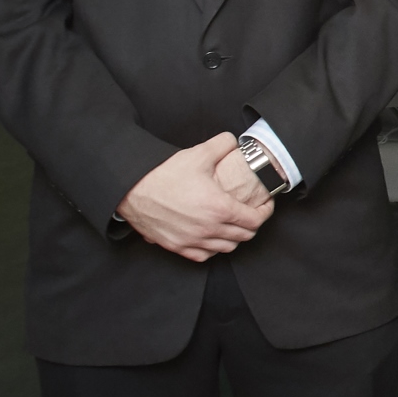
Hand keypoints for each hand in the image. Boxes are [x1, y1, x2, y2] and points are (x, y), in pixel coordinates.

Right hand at [120, 133, 271, 261]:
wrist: (131, 190)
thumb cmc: (163, 174)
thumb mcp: (198, 154)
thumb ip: (222, 145)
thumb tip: (235, 141)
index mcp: (219, 208)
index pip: (255, 220)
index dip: (265, 212)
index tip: (266, 205)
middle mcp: (209, 229)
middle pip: (244, 236)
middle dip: (252, 224)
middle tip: (250, 212)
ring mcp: (192, 240)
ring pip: (226, 248)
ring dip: (234, 237)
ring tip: (233, 224)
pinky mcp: (177, 246)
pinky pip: (204, 255)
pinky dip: (213, 248)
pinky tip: (212, 236)